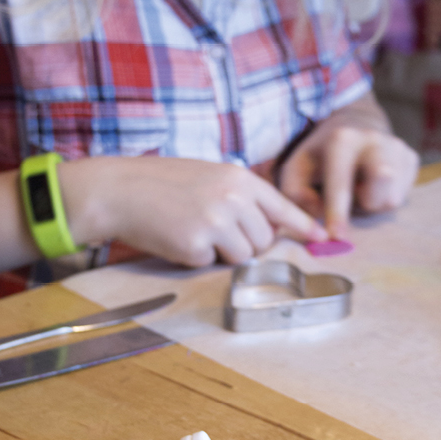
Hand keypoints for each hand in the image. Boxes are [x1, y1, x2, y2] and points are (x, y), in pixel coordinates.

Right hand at [62, 156, 327, 267]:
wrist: (119, 190)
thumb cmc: (161, 183)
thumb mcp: (208, 175)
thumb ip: (240, 195)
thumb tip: (270, 224)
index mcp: (238, 178)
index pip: (282, 207)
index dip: (303, 226)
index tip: (320, 238)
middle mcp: (233, 198)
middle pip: (265, 241)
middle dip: (247, 245)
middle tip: (217, 233)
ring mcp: (217, 222)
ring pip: (244, 257)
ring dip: (225, 254)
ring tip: (196, 232)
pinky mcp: (197, 245)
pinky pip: (212, 264)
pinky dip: (197, 258)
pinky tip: (178, 237)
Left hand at [277, 96, 418, 237]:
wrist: (355, 125)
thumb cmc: (320, 155)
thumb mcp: (296, 168)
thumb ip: (296, 194)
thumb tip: (317, 213)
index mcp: (343, 140)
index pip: (341, 181)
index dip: (337, 211)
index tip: (336, 236)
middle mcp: (375, 140)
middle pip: (381, 188)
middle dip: (366, 203)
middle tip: (352, 195)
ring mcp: (398, 148)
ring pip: (391, 199)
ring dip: (371, 203)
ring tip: (359, 185)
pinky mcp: (412, 158)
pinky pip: (402, 196)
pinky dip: (384, 197)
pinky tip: (373, 182)